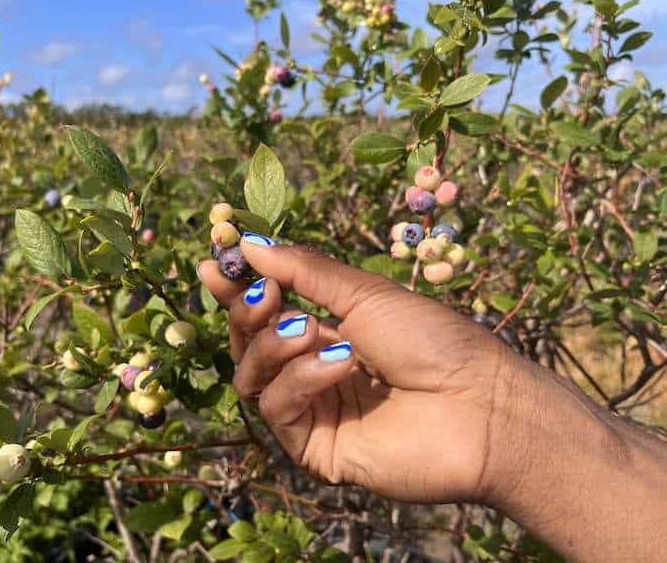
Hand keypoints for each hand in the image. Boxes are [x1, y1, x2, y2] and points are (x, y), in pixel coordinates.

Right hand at [198, 239, 517, 504]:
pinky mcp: (314, 447)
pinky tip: (339, 366)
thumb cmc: (432, 340)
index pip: (263, 311)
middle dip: (246, 314)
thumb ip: (303, 271)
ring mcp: (313, 410)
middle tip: (263, 295)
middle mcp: (312, 370)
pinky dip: (302, 380)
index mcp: (326, 331)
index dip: (235, 289)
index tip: (212, 261)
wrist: (479, 404)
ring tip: (311, 330)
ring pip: (252, 376)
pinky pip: (278, 409)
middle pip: (248, 344)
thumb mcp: (364, 293)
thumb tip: (251, 245)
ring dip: (274, 346)